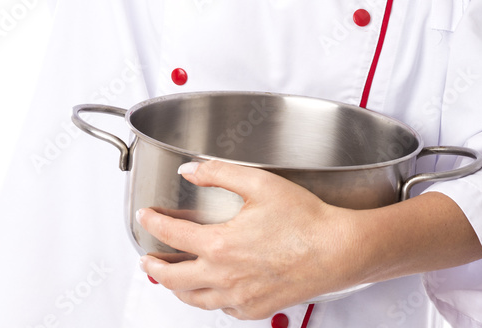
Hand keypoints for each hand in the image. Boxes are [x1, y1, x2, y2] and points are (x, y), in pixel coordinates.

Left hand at [136, 159, 361, 319]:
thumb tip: (190, 171)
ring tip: (170, 279)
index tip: (146, 216)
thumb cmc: (304, 217)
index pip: (174, 234)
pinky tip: (212, 290)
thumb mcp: (259, 183)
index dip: (154, 223)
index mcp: (220, 244)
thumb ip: (219, 173)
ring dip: (176, 287)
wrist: (335, 250)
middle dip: (154, 266)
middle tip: (147, 259)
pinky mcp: (256, 309)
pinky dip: (210, 299)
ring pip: (194, 299)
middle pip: (173, 278)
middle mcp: (224, 276)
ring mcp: (239, 297)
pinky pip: (222, 309)